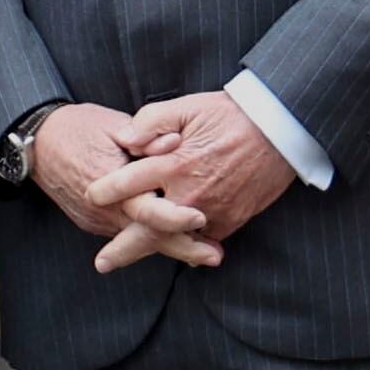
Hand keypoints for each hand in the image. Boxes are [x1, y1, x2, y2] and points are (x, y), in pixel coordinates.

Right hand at [27, 103, 218, 267]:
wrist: (36, 143)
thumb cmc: (77, 126)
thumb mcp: (111, 123)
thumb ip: (144, 135)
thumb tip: (175, 142)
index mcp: (110, 180)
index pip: (147, 208)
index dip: (176, 216)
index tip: (203, 217)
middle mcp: (103, 208)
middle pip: (147, 236)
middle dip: (184, 248)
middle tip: (215, 256)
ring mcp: (96, 220)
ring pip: (138, 240)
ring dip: (170, 247)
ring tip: (205, 253)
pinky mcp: (92, 223)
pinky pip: (125, 234)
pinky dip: (149, 239)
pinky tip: (174, 242)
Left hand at [89, 92, 295, 265]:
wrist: (279, 131)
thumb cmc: (229, 114)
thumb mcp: (186, 107)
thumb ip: (150, 122)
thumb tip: (124, 140)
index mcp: (174, 163)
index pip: (130, 183)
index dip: (106, 191)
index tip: (90, 196)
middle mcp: (190, 194)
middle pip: (149, 229)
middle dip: (122, 248)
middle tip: (101, 263)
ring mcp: (212, 211)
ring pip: (175, 240)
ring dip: (151, 251)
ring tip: (128, 261)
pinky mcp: (231, 220)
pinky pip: (202, 239)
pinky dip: (186, 245)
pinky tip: (172, 250)